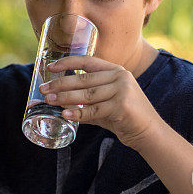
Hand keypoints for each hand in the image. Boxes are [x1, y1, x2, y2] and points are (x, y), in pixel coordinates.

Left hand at [39, 55, 161, 148]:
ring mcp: (122, 90)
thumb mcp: (107, 103)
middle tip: (44, 90)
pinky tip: (65, 114)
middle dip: (60, 84)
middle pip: (83, 79)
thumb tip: (61, 102)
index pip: (87, 61)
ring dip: (65, 98)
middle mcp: (120, 76)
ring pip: (86, 94)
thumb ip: (88, 100)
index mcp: (115, 70)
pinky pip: (94, 110)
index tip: (50, 67)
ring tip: (49, 101)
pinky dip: (78, 113)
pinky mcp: (122, 106)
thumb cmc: (125, 117)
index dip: (67, 62)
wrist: (148, 132)